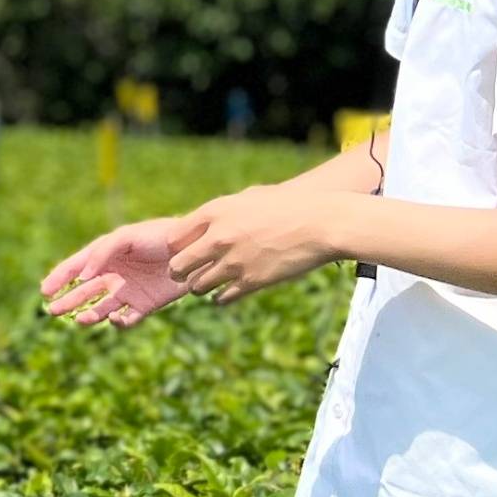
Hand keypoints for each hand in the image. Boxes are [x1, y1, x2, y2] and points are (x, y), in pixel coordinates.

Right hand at [41, 219, 189, 327]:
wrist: (192, 250)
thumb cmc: (159, 236)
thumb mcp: (126, 237)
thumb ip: (102, 253)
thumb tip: (83, 276)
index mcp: (105, 256)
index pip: (75, 268)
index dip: (59, 278)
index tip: (45, 290)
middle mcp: (112, 275)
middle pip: (84, 291)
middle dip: (67, 301)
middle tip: (52, 310)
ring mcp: (128, 292)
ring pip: (101, 308)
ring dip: (89, 314)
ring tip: (80, 320)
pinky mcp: (145, 306)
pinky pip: (127, 319)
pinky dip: (119, 322)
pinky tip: (115, 318)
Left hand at [165, 187, 338, 305]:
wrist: (322, 224)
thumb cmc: (290, 206)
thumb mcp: (250, 197)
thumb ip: (224, 211)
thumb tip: (207, 222)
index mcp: (215, 212)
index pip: (174, 238)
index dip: (176, 248)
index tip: (182, 251)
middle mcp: (218, 238)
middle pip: (178, 265)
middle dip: (179, 271)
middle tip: (182, 274)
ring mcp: (234, 262)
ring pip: (197, 286)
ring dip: (199, 287)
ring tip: (205, 285)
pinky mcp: (251, 282)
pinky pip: (221, 298)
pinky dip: (220, 299)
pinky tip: (224, 295)